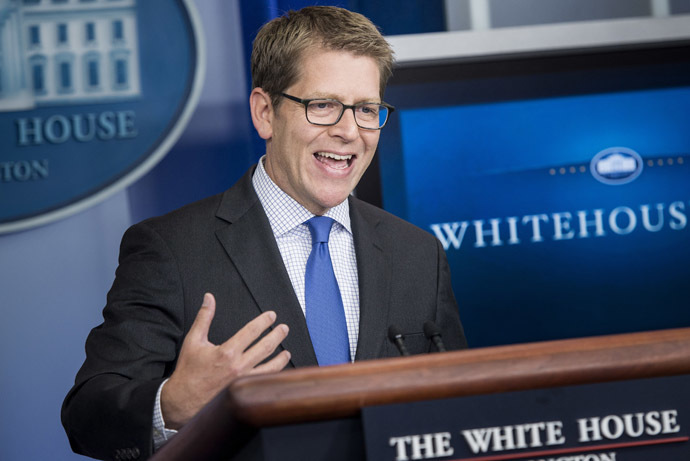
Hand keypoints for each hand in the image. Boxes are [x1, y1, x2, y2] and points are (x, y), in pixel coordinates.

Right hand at [161, 293, 289, 428]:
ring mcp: (243, 381)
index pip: (252, 331)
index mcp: (227, 352)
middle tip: (284, 328)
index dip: (264, 321)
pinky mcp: (243, 391)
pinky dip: (274, 375)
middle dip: (277, 335)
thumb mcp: (193, 340)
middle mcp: (238, 366)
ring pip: (270, 367)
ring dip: (281, 358)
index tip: (272, 316)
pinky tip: (277, 371)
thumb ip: (204, 317)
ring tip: (287, 352)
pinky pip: (264, 382)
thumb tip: (209, 298)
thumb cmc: (188, 371)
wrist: (183, 400)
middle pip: (266, 347)